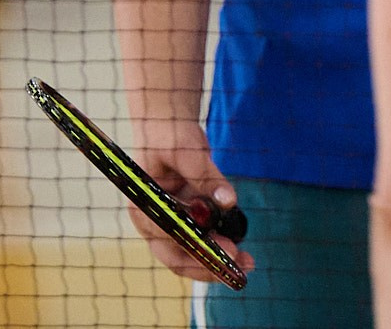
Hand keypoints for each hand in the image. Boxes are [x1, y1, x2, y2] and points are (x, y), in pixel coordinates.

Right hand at [129, 128, 252, 282]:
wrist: (169, 124)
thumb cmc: (170, 134)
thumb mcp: (186, 150)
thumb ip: (206, 175)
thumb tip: (229, 202)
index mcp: (144, 207)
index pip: (168, 238)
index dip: (197, 249)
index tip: (226, 252)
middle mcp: (155, 220)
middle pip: (178, 254)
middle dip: (209, 265)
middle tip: (241, 266)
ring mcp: (170, 220)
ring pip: (192, 250)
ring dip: (217, 258)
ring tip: (246, 262)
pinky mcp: (186, 215)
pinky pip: (202, 235)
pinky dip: (219, 242)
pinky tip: (240, 244)